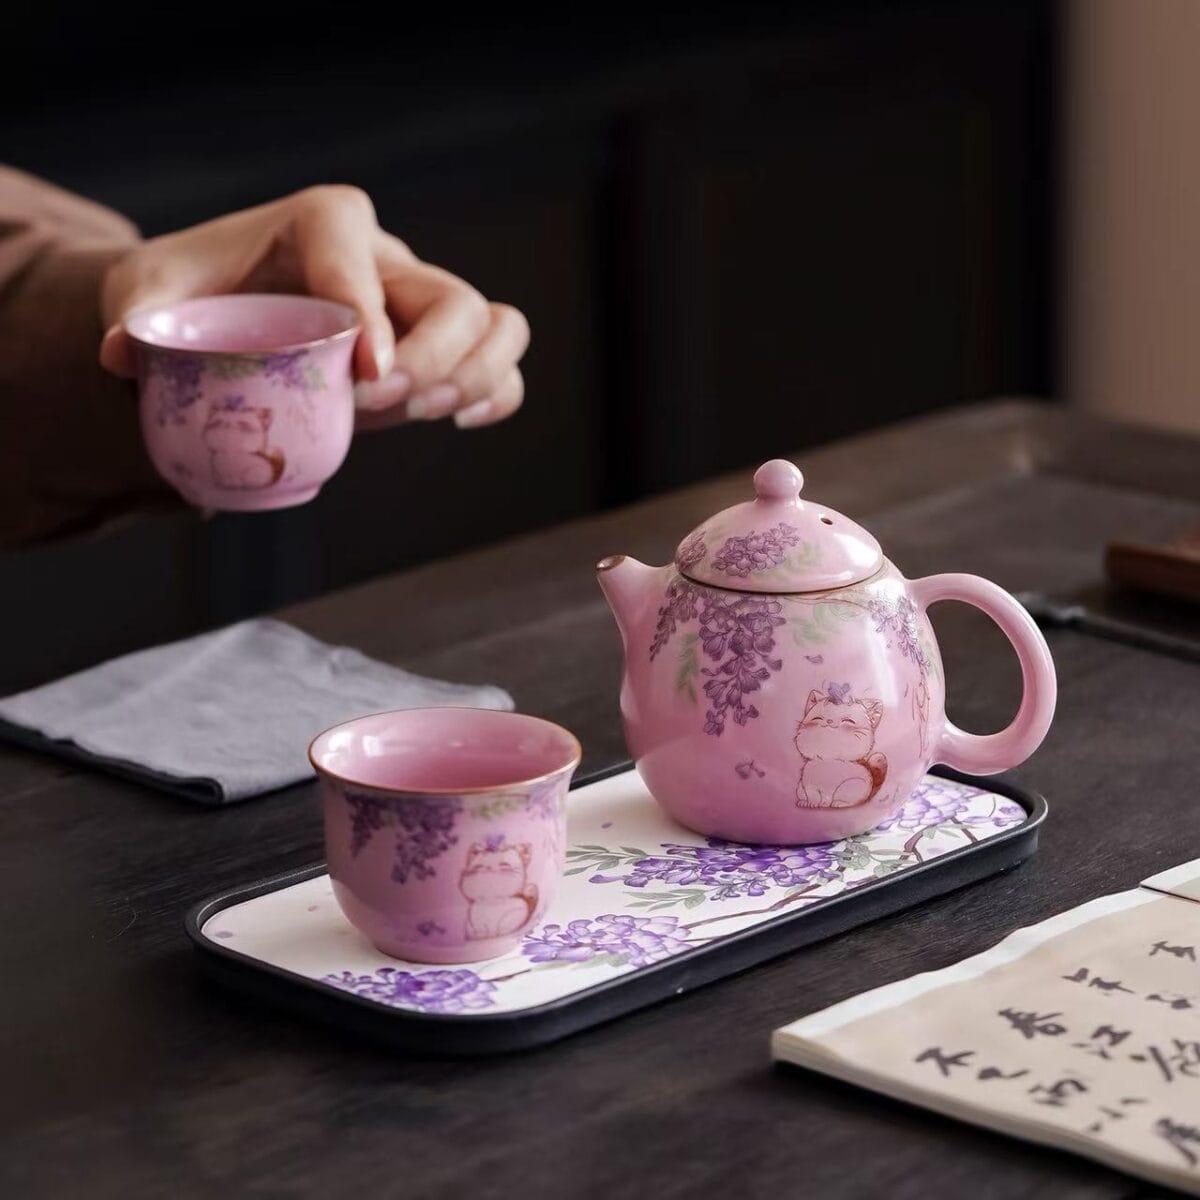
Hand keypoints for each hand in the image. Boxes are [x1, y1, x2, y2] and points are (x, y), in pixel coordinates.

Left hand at [99, 185, 528, 429]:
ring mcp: (416, 302)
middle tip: (380, 403)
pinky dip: (496, 394)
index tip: (360, 375)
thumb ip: (137, 318)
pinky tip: (460, 421)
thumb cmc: (190, 294)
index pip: (360, 256)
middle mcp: (384, 256)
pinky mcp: (433, 346)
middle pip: (457, 299)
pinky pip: (498, 362)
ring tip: (426, 413)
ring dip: (476, 377)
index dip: (371, 316)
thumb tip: (124, 354)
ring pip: (497, 324)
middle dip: (435, 360)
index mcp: (321, 223)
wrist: (220, 310)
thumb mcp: (151, 296)